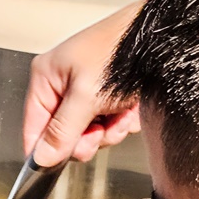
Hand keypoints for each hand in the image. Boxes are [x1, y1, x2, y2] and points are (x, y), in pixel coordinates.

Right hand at [24, 3, 141, 165]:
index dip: (47, 149)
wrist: (165, 37)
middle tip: (100, 129)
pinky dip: (121, 122)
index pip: (33, 127)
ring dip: (109, 131)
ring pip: (88, 135)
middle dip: (87, 138)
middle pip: (63, 136)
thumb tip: (41, 158)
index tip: (62, 160)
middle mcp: (64, 85)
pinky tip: (130, 108)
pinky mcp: (108, 98)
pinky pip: (109, 126)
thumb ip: (62, 132)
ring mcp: (87, 92)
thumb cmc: (125, 50)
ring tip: (120, 112)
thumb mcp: (86, 97)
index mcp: (47, 77)